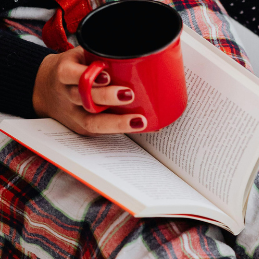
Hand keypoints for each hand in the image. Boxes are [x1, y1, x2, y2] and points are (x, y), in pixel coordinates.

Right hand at [32, 47, 146, 135]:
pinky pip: (98, 131)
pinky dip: (117, 130)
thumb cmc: (72, 68)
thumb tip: (133, 50)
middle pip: (84, 98)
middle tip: (130, 95)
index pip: (71, 74)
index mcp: (64, 72)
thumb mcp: (80, 54)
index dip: (89, 76)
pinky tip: (135, 127)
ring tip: (138, 121)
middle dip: (107, 97)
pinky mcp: (80, 127)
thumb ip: (100, 53)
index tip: (108, 76)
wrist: (43, 88)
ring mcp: (72, 113)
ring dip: (117, 123)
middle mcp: (66, 94)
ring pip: (91, 121)